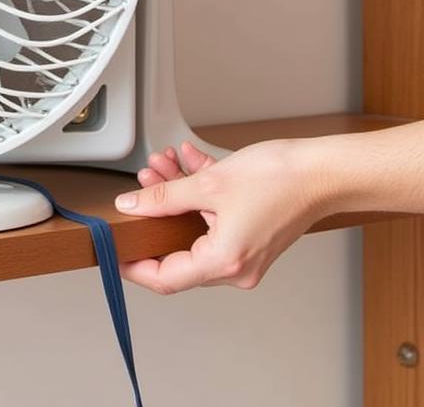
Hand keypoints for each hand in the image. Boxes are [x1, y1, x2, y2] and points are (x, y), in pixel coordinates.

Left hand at [114, 139, 330, 293]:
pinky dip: (198, 192)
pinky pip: (214, 218)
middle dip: (156, 211)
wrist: (323, 171)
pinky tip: (187, 161)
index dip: (134, 265)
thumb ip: (164, 196)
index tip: (114, 251)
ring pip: (194, 226)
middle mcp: (236, 266)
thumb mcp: (209, 184)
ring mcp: (245, 251)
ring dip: (175, 194)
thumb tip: (132, 205)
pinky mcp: (252, 233)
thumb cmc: (280, 180)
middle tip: (140, 186)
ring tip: (161, 164)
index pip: (166, 277)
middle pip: (178, 247)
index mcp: (224, 262)